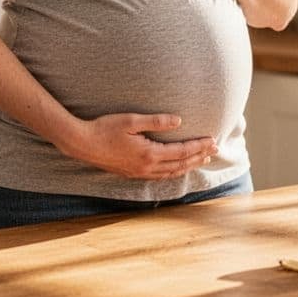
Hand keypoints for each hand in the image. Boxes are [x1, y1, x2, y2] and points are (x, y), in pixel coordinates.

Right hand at [56, 113, 217, 179]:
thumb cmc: (105, 128)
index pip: (181, 151)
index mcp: (149, 153)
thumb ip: (156, 121)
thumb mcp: (131, 120)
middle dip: (199, 156)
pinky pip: (160, 176)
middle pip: (180, 164)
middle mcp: (147, 167)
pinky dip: (174, 172)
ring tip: (202, 159)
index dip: (199, 146)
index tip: (213, 140)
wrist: (82, 143)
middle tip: (215, 150)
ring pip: (171, 173)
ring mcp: (139, 172)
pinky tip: (177, 168)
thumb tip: (179, 121)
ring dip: (189, 166)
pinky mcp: (132, 173)